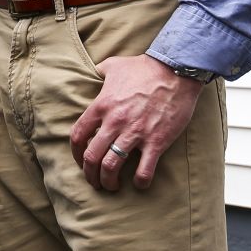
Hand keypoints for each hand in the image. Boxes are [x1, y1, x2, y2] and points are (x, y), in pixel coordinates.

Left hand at [70, 55, 201, 191]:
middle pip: (91, 157)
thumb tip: (94, 72)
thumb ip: (100, 71)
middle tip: (94, 181)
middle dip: (90, 174)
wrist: (175, 71)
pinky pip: (144, 170)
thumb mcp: (114, 65)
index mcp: (102, 105)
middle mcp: (114, 122)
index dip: (75, 153)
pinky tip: (139, 183)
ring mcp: (135, 133)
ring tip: (111, 186)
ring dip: (108, 181)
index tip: (80, 161)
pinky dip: (140, 182)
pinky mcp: (156, 141)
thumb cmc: (144, 68)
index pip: (78, 135)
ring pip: (112, 166)